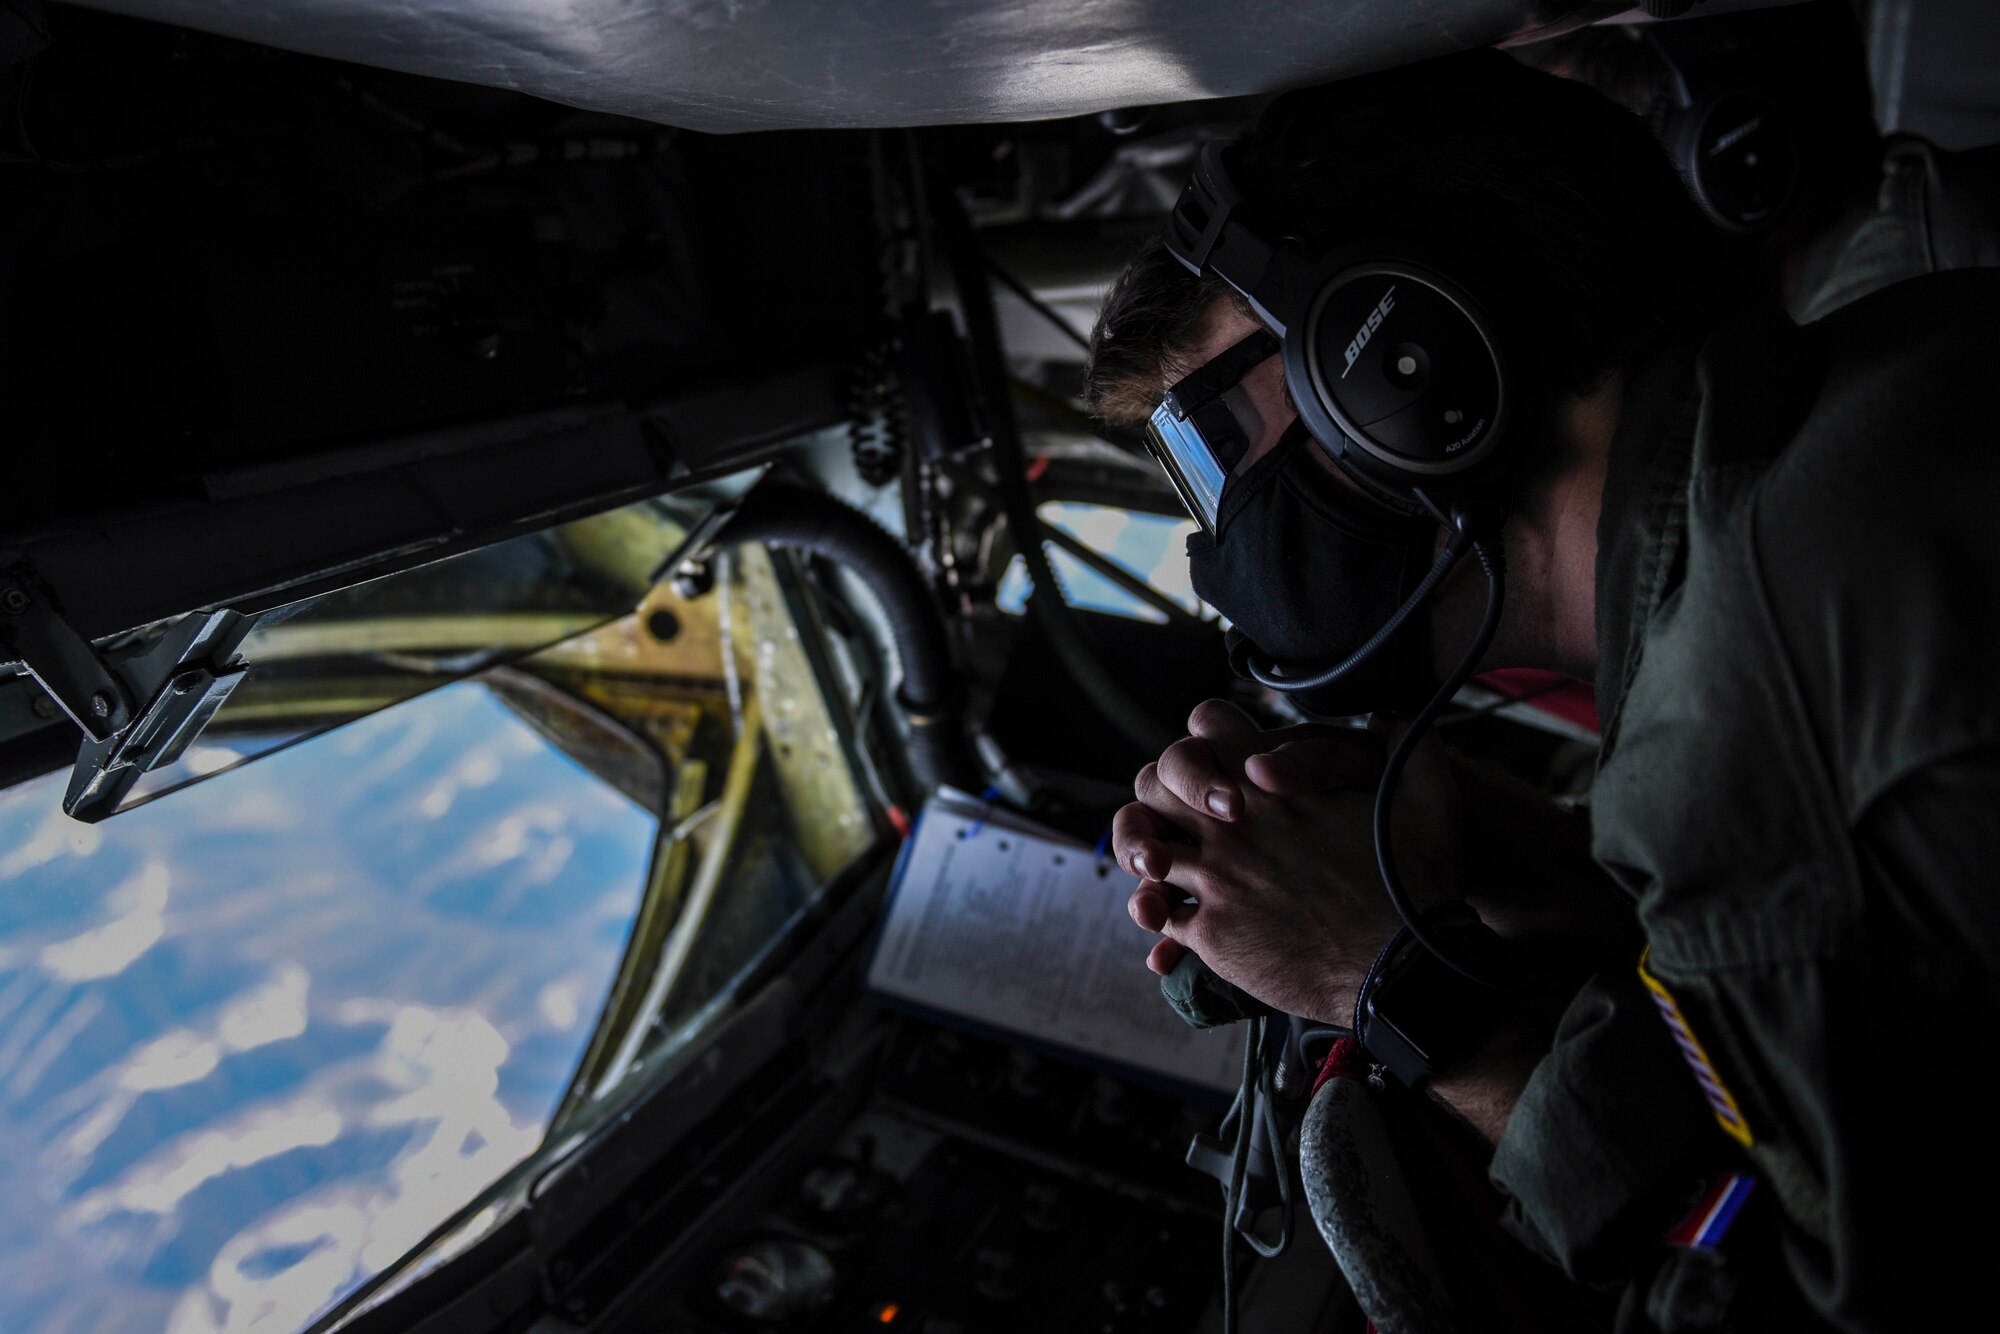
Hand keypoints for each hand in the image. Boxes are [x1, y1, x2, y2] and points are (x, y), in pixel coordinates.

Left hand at [1113, 700, 1463, 1024]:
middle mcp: (1234, 825)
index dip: (1205, 735)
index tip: (1217, 760)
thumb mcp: (1429, 794)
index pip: (1205, 724)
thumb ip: (1408, 739)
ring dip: (1148, 857)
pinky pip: (1160, 915)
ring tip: (1164, 871)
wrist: (1403, 969)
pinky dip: (1161, 917)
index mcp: (1275, 782)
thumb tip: (1392, 708)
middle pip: (1155, 782)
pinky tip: (1174, 925)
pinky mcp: (1213, 934)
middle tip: (1178, 816)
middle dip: (1161, 794)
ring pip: (1146, 848)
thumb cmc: (1418, 883)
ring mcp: (1217, 880)